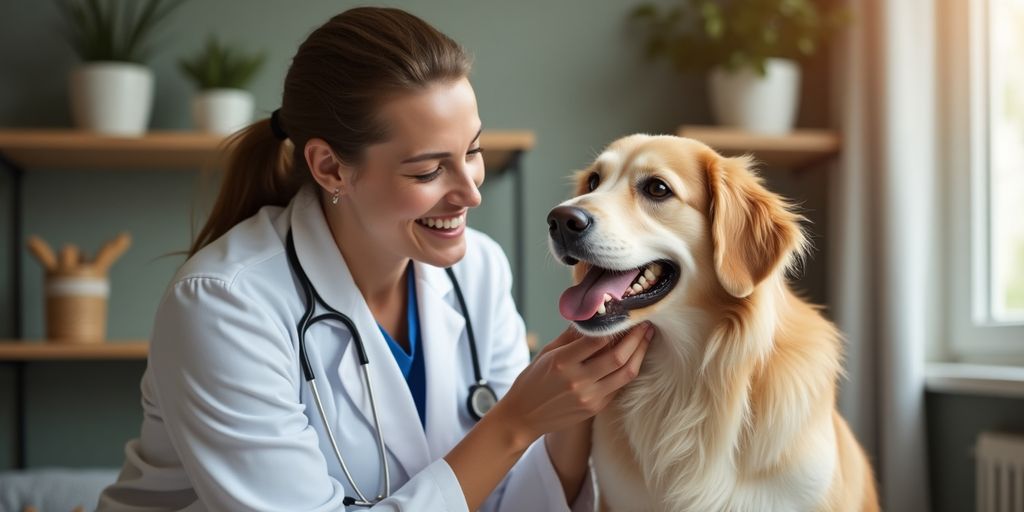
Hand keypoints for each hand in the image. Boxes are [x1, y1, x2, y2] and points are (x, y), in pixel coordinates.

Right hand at [492, 322, 654, 443]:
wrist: (523, 417)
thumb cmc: (533, 380)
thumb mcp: (547, 353)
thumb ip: (572, 336)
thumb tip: (594, 317)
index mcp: (562, 362)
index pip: (598, 339)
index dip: (616, 325)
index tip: (627, 314)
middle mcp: (578, 381)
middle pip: (618, 356)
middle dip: (636, 337)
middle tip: (646, 323)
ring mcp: (589, 397)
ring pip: (626, 373)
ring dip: (640, 353)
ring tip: (646, 338)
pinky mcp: (596, 408)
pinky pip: (619, 386)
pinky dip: (628, 369)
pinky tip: (633, 357)